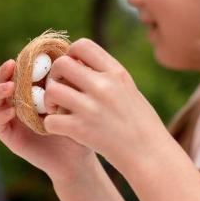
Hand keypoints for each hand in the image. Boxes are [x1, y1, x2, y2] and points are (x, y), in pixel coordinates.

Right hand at [0, 60, 94, 180]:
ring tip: (10, 87)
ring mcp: (13, 120)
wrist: (77, 159)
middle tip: (12, 65)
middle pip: (2, 83)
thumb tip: (72, 56)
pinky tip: (11, 111)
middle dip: (3, 73)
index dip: (19, 62)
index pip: (19, 72)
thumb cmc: (79, 128)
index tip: (27, 54)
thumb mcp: (76, 101)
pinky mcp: (10, 137)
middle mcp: (19, 103)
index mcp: (32, 92)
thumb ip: (70, 82)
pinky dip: (0, 115)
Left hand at [42, 39, 169, 167]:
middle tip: (60, 89)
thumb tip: (80, 63)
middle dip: (55, 76)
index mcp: (116, 72)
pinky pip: (50, 120)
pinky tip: (60, 128)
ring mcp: (91, 108)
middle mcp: (103, 86)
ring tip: (57, 109)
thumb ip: (106, 75)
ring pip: (52, 91)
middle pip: (61, 64)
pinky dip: (51, 125)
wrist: (150, 154)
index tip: (72, 69)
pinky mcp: (81, 130)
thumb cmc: (140, 123)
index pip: (82, 45)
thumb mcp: (128, 89)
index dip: (70, 54)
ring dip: (49, 101)